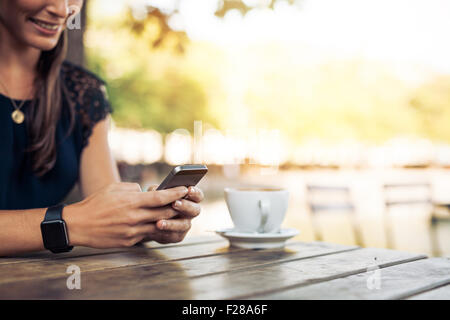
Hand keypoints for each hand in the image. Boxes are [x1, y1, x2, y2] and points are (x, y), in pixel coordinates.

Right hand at [63, 182, 188, 247]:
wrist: (78, 225)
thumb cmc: (95, 203)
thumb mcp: (114, 188)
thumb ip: (133, 189)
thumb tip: (146, 192)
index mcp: (131, 202)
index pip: (161, 198)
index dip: (176, 193)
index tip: (185, 189)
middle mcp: (134, 217)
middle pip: (164, 213)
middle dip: (177, 207)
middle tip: (186, 202)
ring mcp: (132, 231)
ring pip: (158, 226)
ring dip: (169, 220)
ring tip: (176, 214)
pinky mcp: (129, 241)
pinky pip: (147, 235)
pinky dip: (154, 229)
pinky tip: (159, 224)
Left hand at [140, 185, 203, 243]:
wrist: (147, 220)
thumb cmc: (156, 201)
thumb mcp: (156, 192)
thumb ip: (159, 190)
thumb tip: (157, 190)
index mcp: (190, 199)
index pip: (198, 196)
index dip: (195, 193)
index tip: (189, 189)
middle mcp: (190, 213)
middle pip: (195, 210)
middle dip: (185, 206)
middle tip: (175, 203)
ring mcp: (185, 225)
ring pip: (184, 225)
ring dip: (172, 223)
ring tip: (160, 222)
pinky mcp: (177, 236)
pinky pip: (173, 235)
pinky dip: (164, 231)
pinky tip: (156, 227)